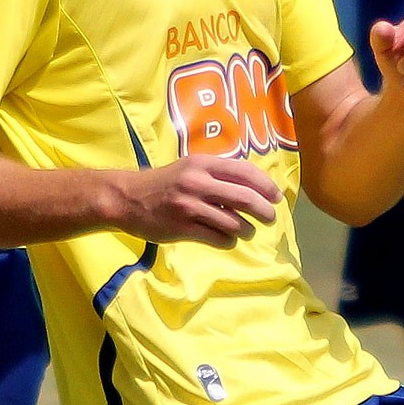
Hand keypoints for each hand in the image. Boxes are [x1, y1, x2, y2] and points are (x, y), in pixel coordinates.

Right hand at [114, 155, 282, 248]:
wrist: (128, 198)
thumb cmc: (165, 183)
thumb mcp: (190, 168)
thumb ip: (217, 173)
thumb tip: (254, 187)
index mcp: (202, 163)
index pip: (244, 171)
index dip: (265, 185)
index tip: (276, 196)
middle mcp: (197, 182)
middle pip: (244, 198)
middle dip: (264, 210)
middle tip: (269, 218)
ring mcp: (189, 206)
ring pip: (234, 222)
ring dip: (247, 230)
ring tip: (247, 231)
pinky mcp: (182, 228)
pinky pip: (218, 239)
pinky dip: (229, 241)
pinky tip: (227, 239)